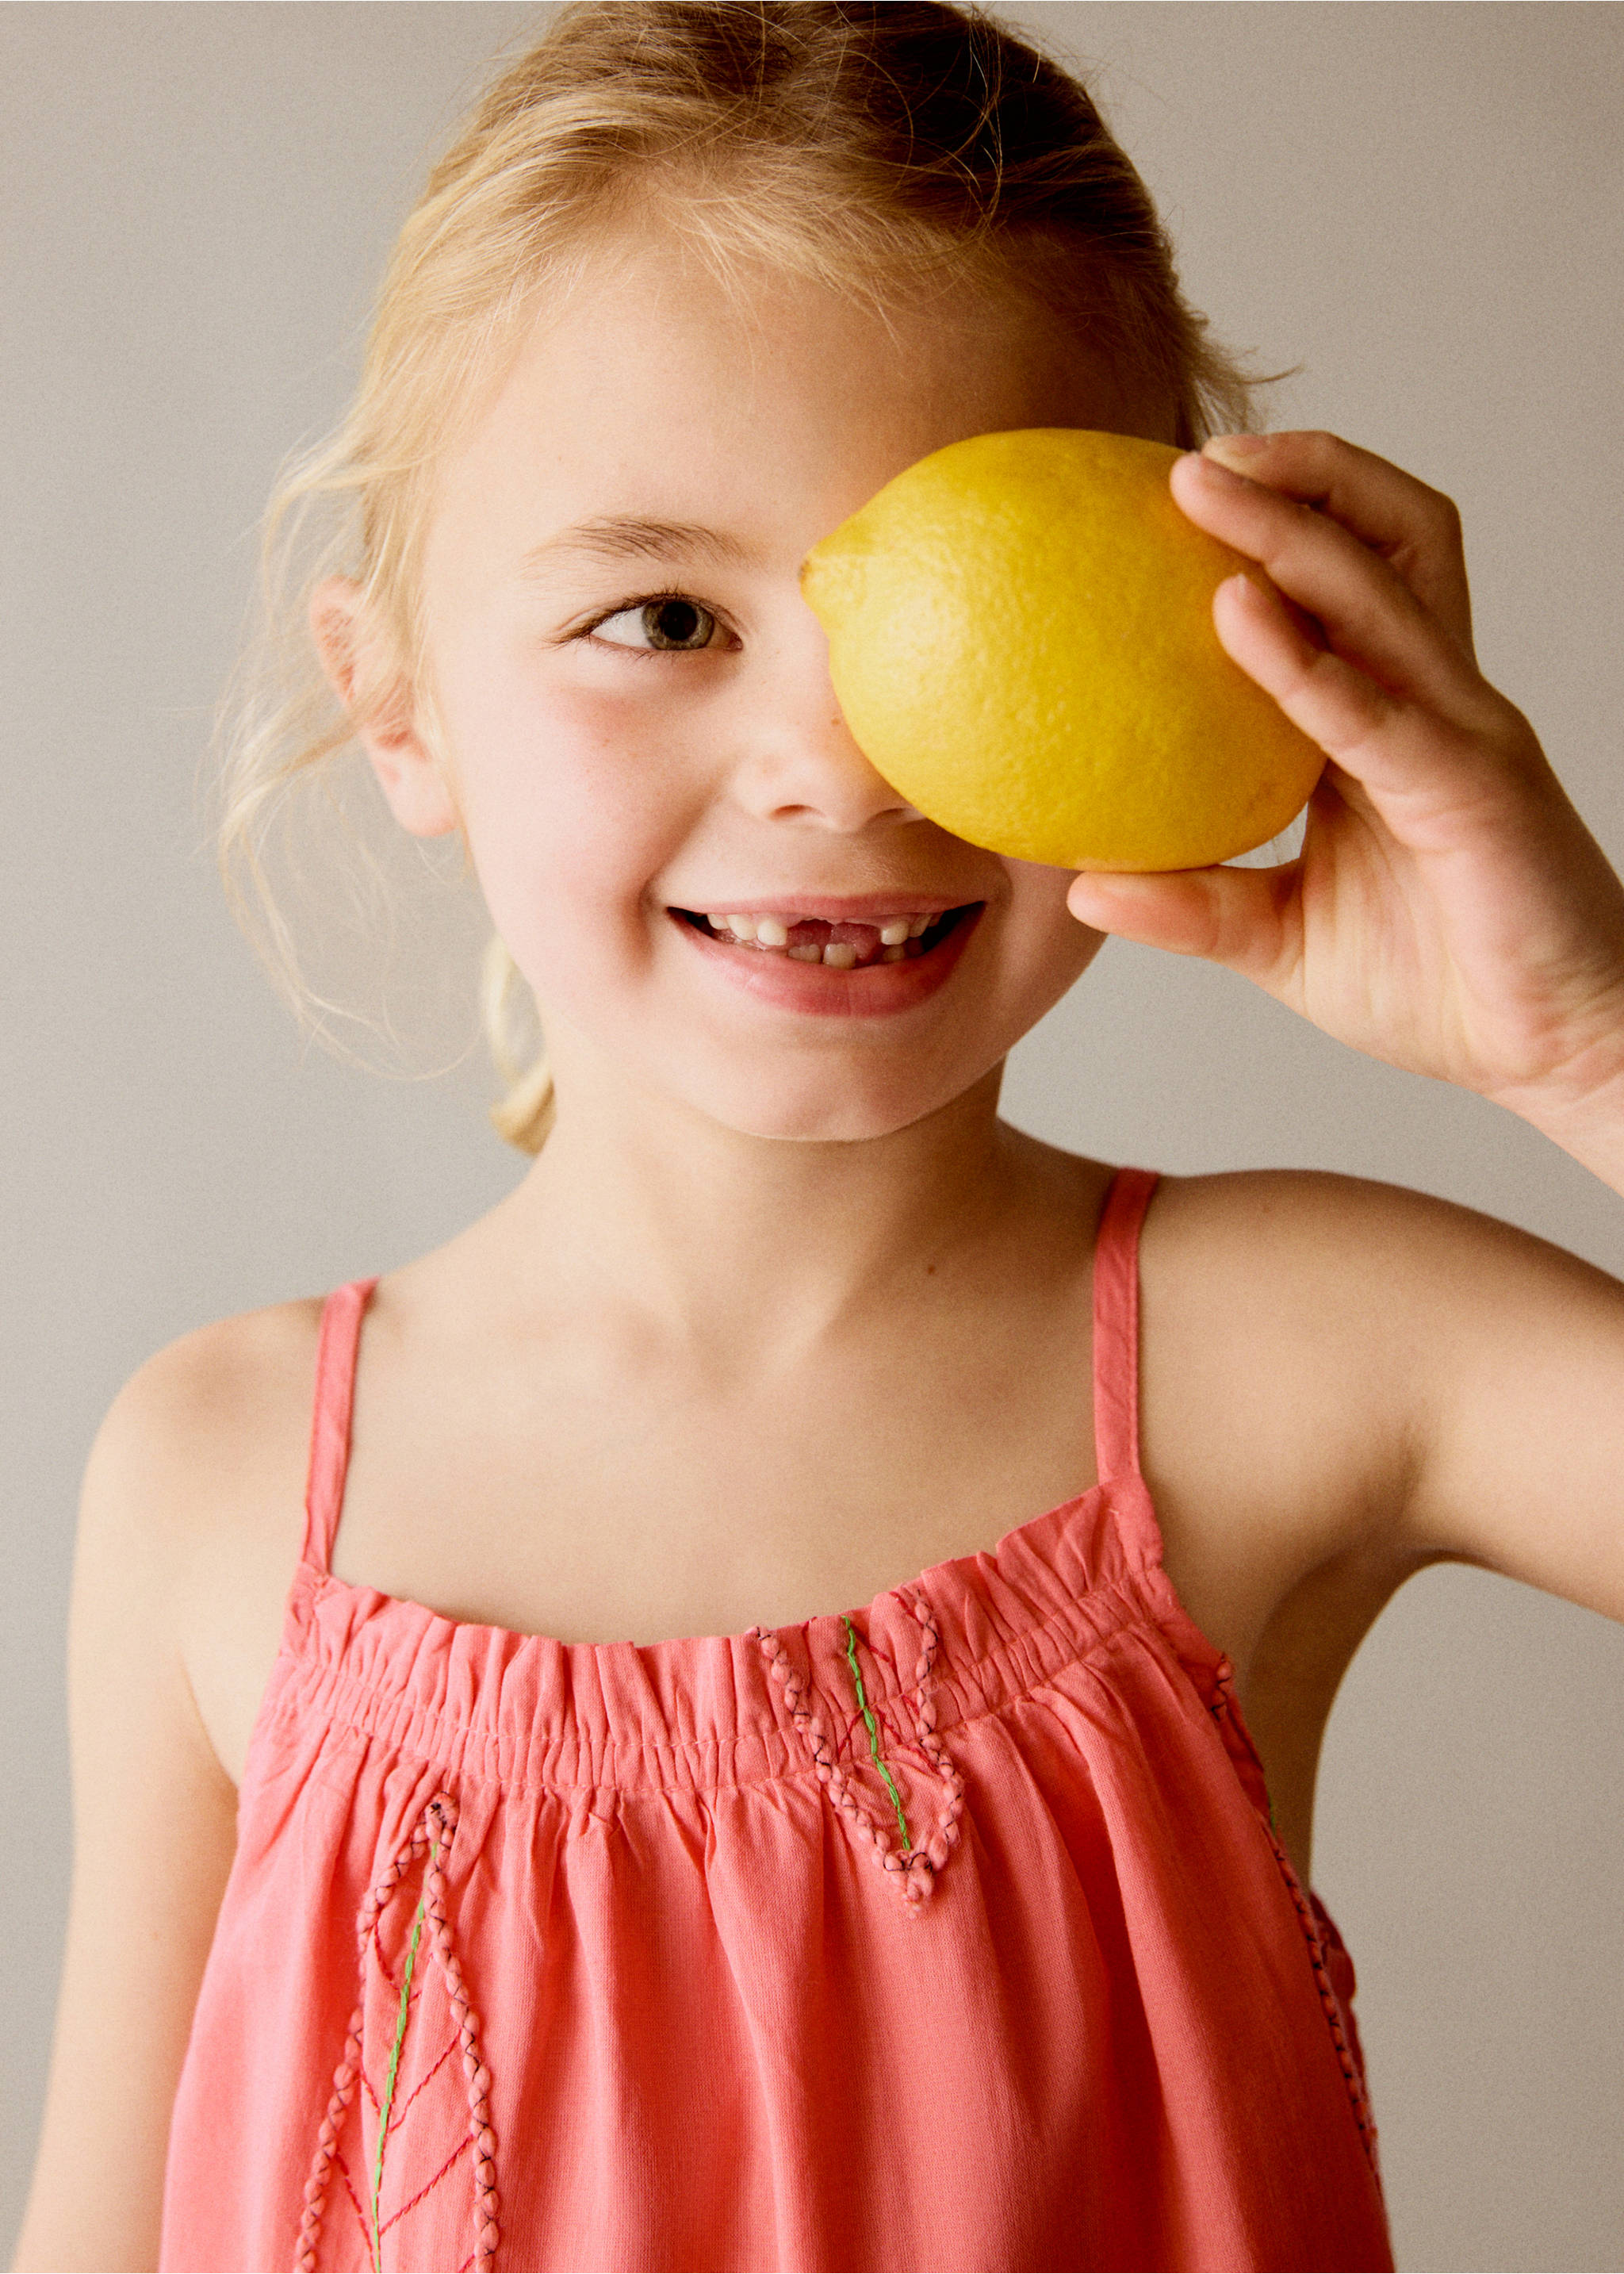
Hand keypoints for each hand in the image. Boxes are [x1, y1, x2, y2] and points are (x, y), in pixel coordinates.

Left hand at [1066, 430, 1623, 1138]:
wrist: (1556, 1051)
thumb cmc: (1440, 985)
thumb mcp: (1283, 940)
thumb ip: (1195, 906)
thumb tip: (1081, 885)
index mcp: (1392, 725)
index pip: (1346, 589)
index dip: (1277, 526)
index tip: (1176, 498)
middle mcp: (1435, 705)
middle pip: (1383, 544)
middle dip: (1298, 480)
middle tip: (1190, 460)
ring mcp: (1463, 736)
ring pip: (1386, 592)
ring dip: (1294, 528)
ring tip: (1208, 487)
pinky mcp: (1475, 790)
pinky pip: (1379, 711)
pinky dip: (1306, 660)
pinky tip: (1240, 617)